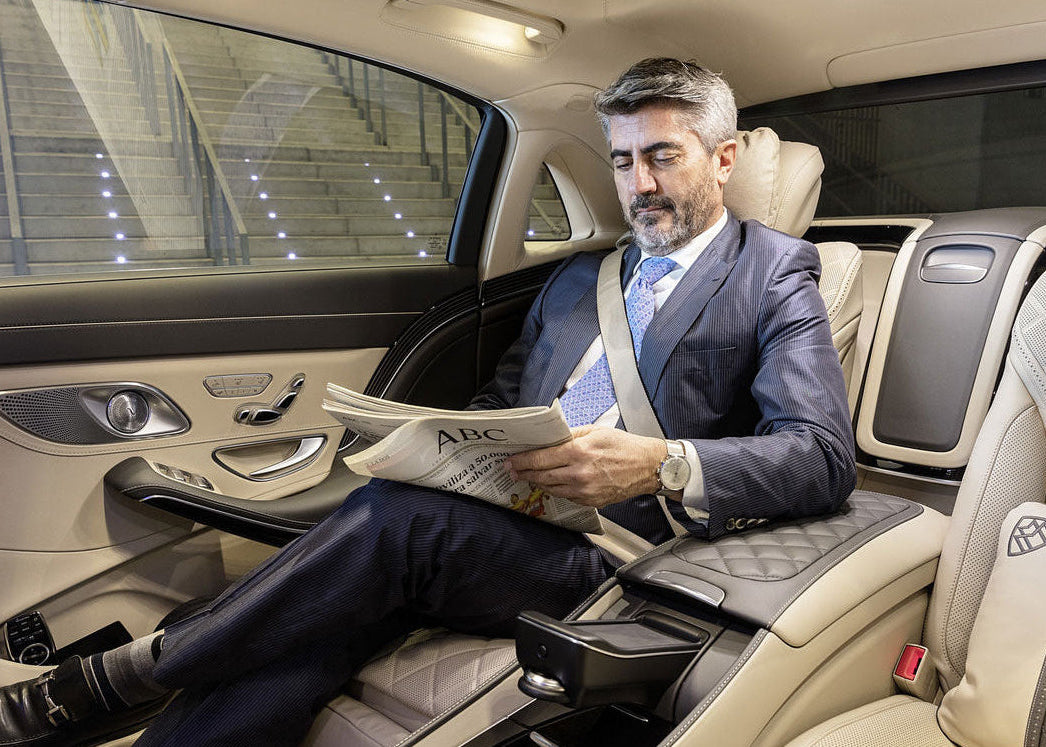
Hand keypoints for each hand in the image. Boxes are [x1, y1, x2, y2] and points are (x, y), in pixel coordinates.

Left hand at [504, 426, 666, 507]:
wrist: (647, 467)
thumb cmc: (625, 447)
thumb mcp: (595, 431)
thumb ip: (570, 435)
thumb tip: (550, 439)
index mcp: (579, 452)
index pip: (541, 458)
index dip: (522, 460)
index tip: (511, 461)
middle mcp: (579, 473)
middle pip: (541, 475)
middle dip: (523, 473)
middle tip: (511, 471)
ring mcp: (585, 490)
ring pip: (551, 488)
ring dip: (537, 482)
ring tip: (528, 476)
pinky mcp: (591, 501)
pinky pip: (566, 496)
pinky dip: (555, 489)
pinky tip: (551, 482)